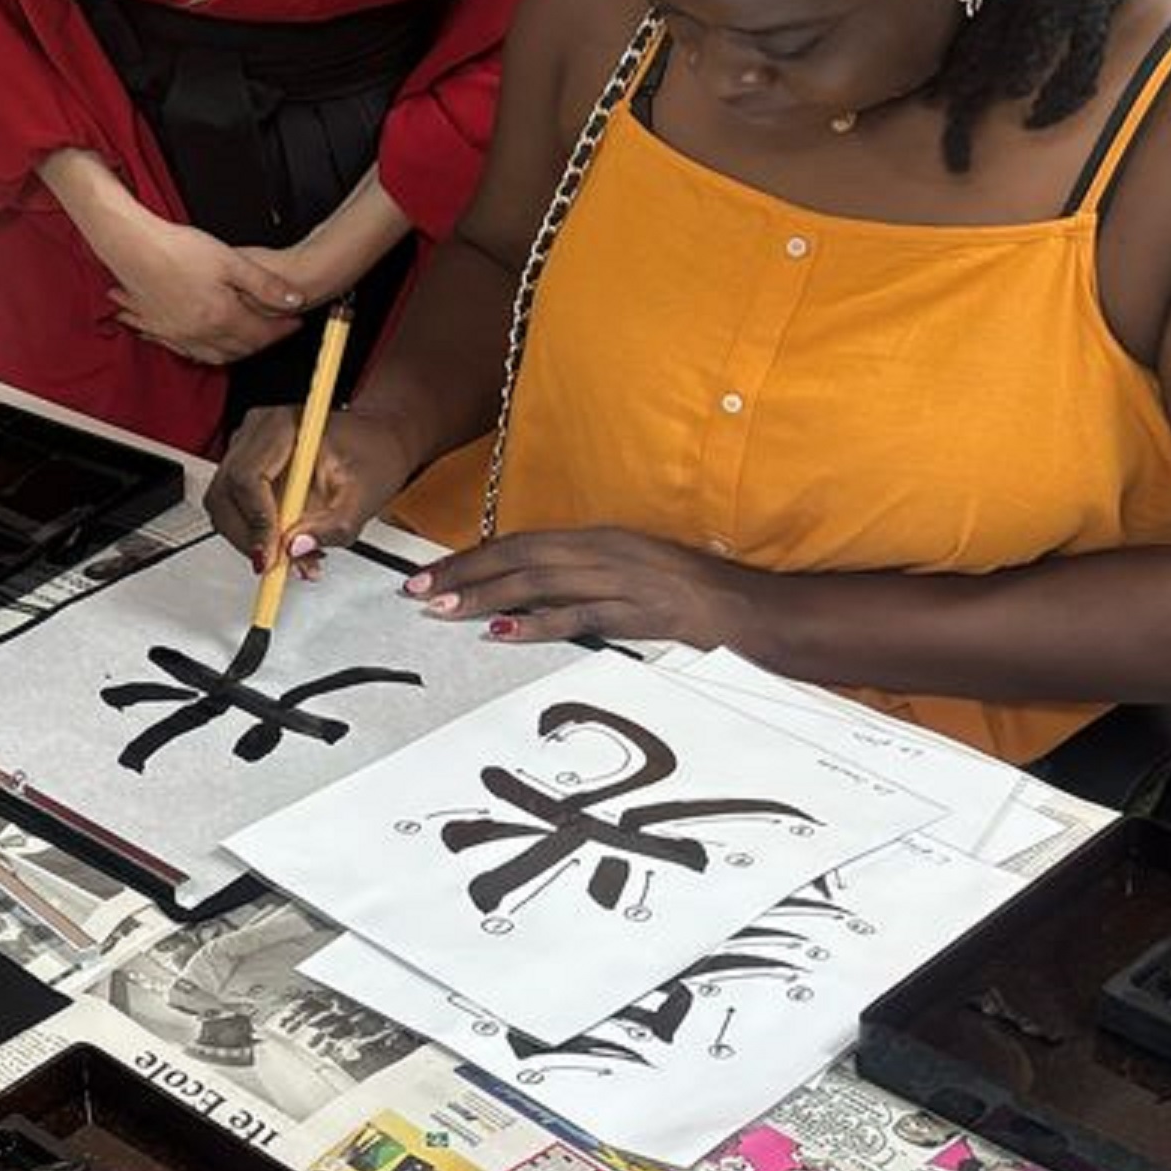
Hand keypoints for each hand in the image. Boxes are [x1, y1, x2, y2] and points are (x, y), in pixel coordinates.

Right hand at [106, 213, 303, 365]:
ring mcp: (177, 334)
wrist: (134, 247)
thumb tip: (295, 300)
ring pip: (214, 355)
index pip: (262, 334)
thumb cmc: (177, 249)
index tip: (295, 321)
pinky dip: (203, 351)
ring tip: (247, 339)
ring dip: (235, 351)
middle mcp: (199, 333)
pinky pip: (187, 351)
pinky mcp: (159, 329)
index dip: (283, 329)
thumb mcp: (231, 261)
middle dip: (262, 342)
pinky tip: (206, 342)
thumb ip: (265, 285)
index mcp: (221, 317)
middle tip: (275, 329)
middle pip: (240, 349)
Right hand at [207, 405, 409, 570]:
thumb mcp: (364, 496)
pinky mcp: (245, 468)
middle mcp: (256, 433)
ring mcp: (246, 449)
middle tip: (281, 564)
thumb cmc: (372, 455)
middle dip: (249, 538)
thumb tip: (296, 546)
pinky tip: (287, 541)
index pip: (247, 478)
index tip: (272, 555)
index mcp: (282, 426)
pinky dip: (254, 534)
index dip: (255, 522)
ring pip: (223, 506)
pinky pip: (233, 508)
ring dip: (251, 540)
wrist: (376, 442)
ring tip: (295, 554)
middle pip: (225, 495)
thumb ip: (332, 526)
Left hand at [406, 524, 759, 651]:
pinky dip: (536, 623)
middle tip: (417, 591)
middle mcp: (605, 551)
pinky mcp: (641, 611)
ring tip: (442, 609)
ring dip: (485, 596)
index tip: (430, 574)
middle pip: (519, 557)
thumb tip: (526, 596)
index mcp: (600, 538)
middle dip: (463, 573)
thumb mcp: (631, 575)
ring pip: (539, 582)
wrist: (754, 610)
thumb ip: (583, 579)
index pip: (522, 542)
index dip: (473, 557)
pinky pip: (579, 615)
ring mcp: (623, 580)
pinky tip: (502, 632)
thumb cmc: (692, 597)